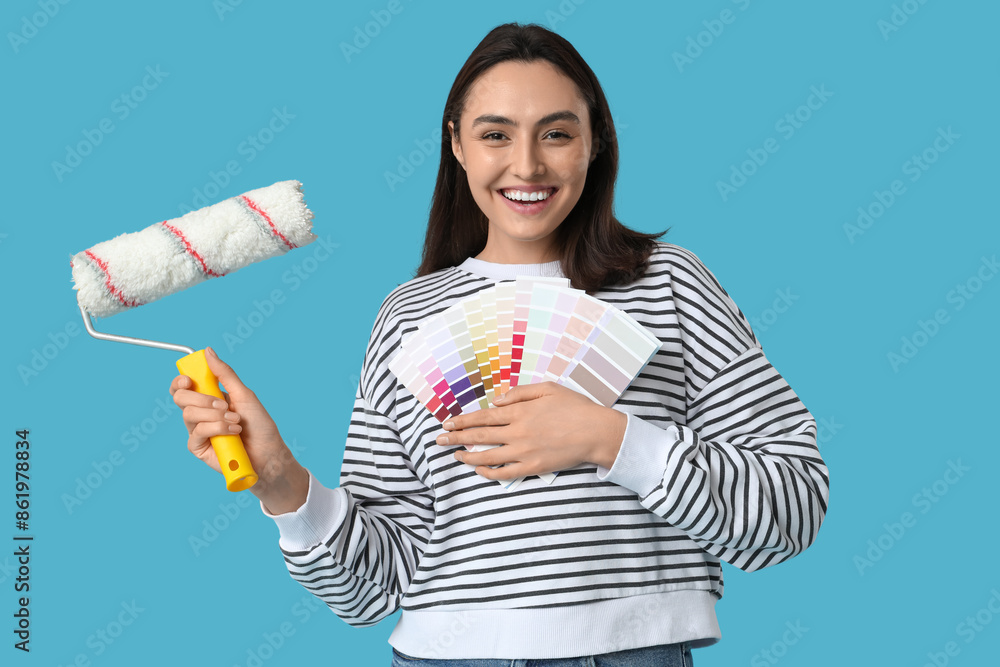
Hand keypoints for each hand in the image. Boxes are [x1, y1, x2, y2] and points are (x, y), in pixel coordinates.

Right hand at [169, 347, 306, 512]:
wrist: (268, 453)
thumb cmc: (259, 425)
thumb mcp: (244, 394)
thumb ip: (225, 374)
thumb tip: (208, 351)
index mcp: (209, 398)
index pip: (184, 386)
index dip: (180, 381)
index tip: (189, 379)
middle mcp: (201, 413)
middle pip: (180, 398)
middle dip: (201, 399)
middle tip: (223, 404)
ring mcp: (199, 431)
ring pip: (188, 415)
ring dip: (215, 416)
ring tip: (236, 421)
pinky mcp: (199, 448)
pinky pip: (196, 433)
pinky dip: (216, 429)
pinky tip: (232, 432)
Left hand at [435, 381, 626, 480]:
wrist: (596, 432)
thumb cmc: (575, 407)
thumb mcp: (548, 389)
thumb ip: (519, 393)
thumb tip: (496, 401)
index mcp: (519, 411)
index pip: (483, 417)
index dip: (463, 420)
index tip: (448, 422)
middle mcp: (517, 432)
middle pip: (479, 436)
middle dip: (456, 437)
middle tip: (439, 439)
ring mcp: (523, 452)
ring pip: (487, 456)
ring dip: (467, 456)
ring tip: (454, 455)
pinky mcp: (532, 467)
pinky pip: (504, 473)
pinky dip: (488, 472)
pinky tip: (478, 469)